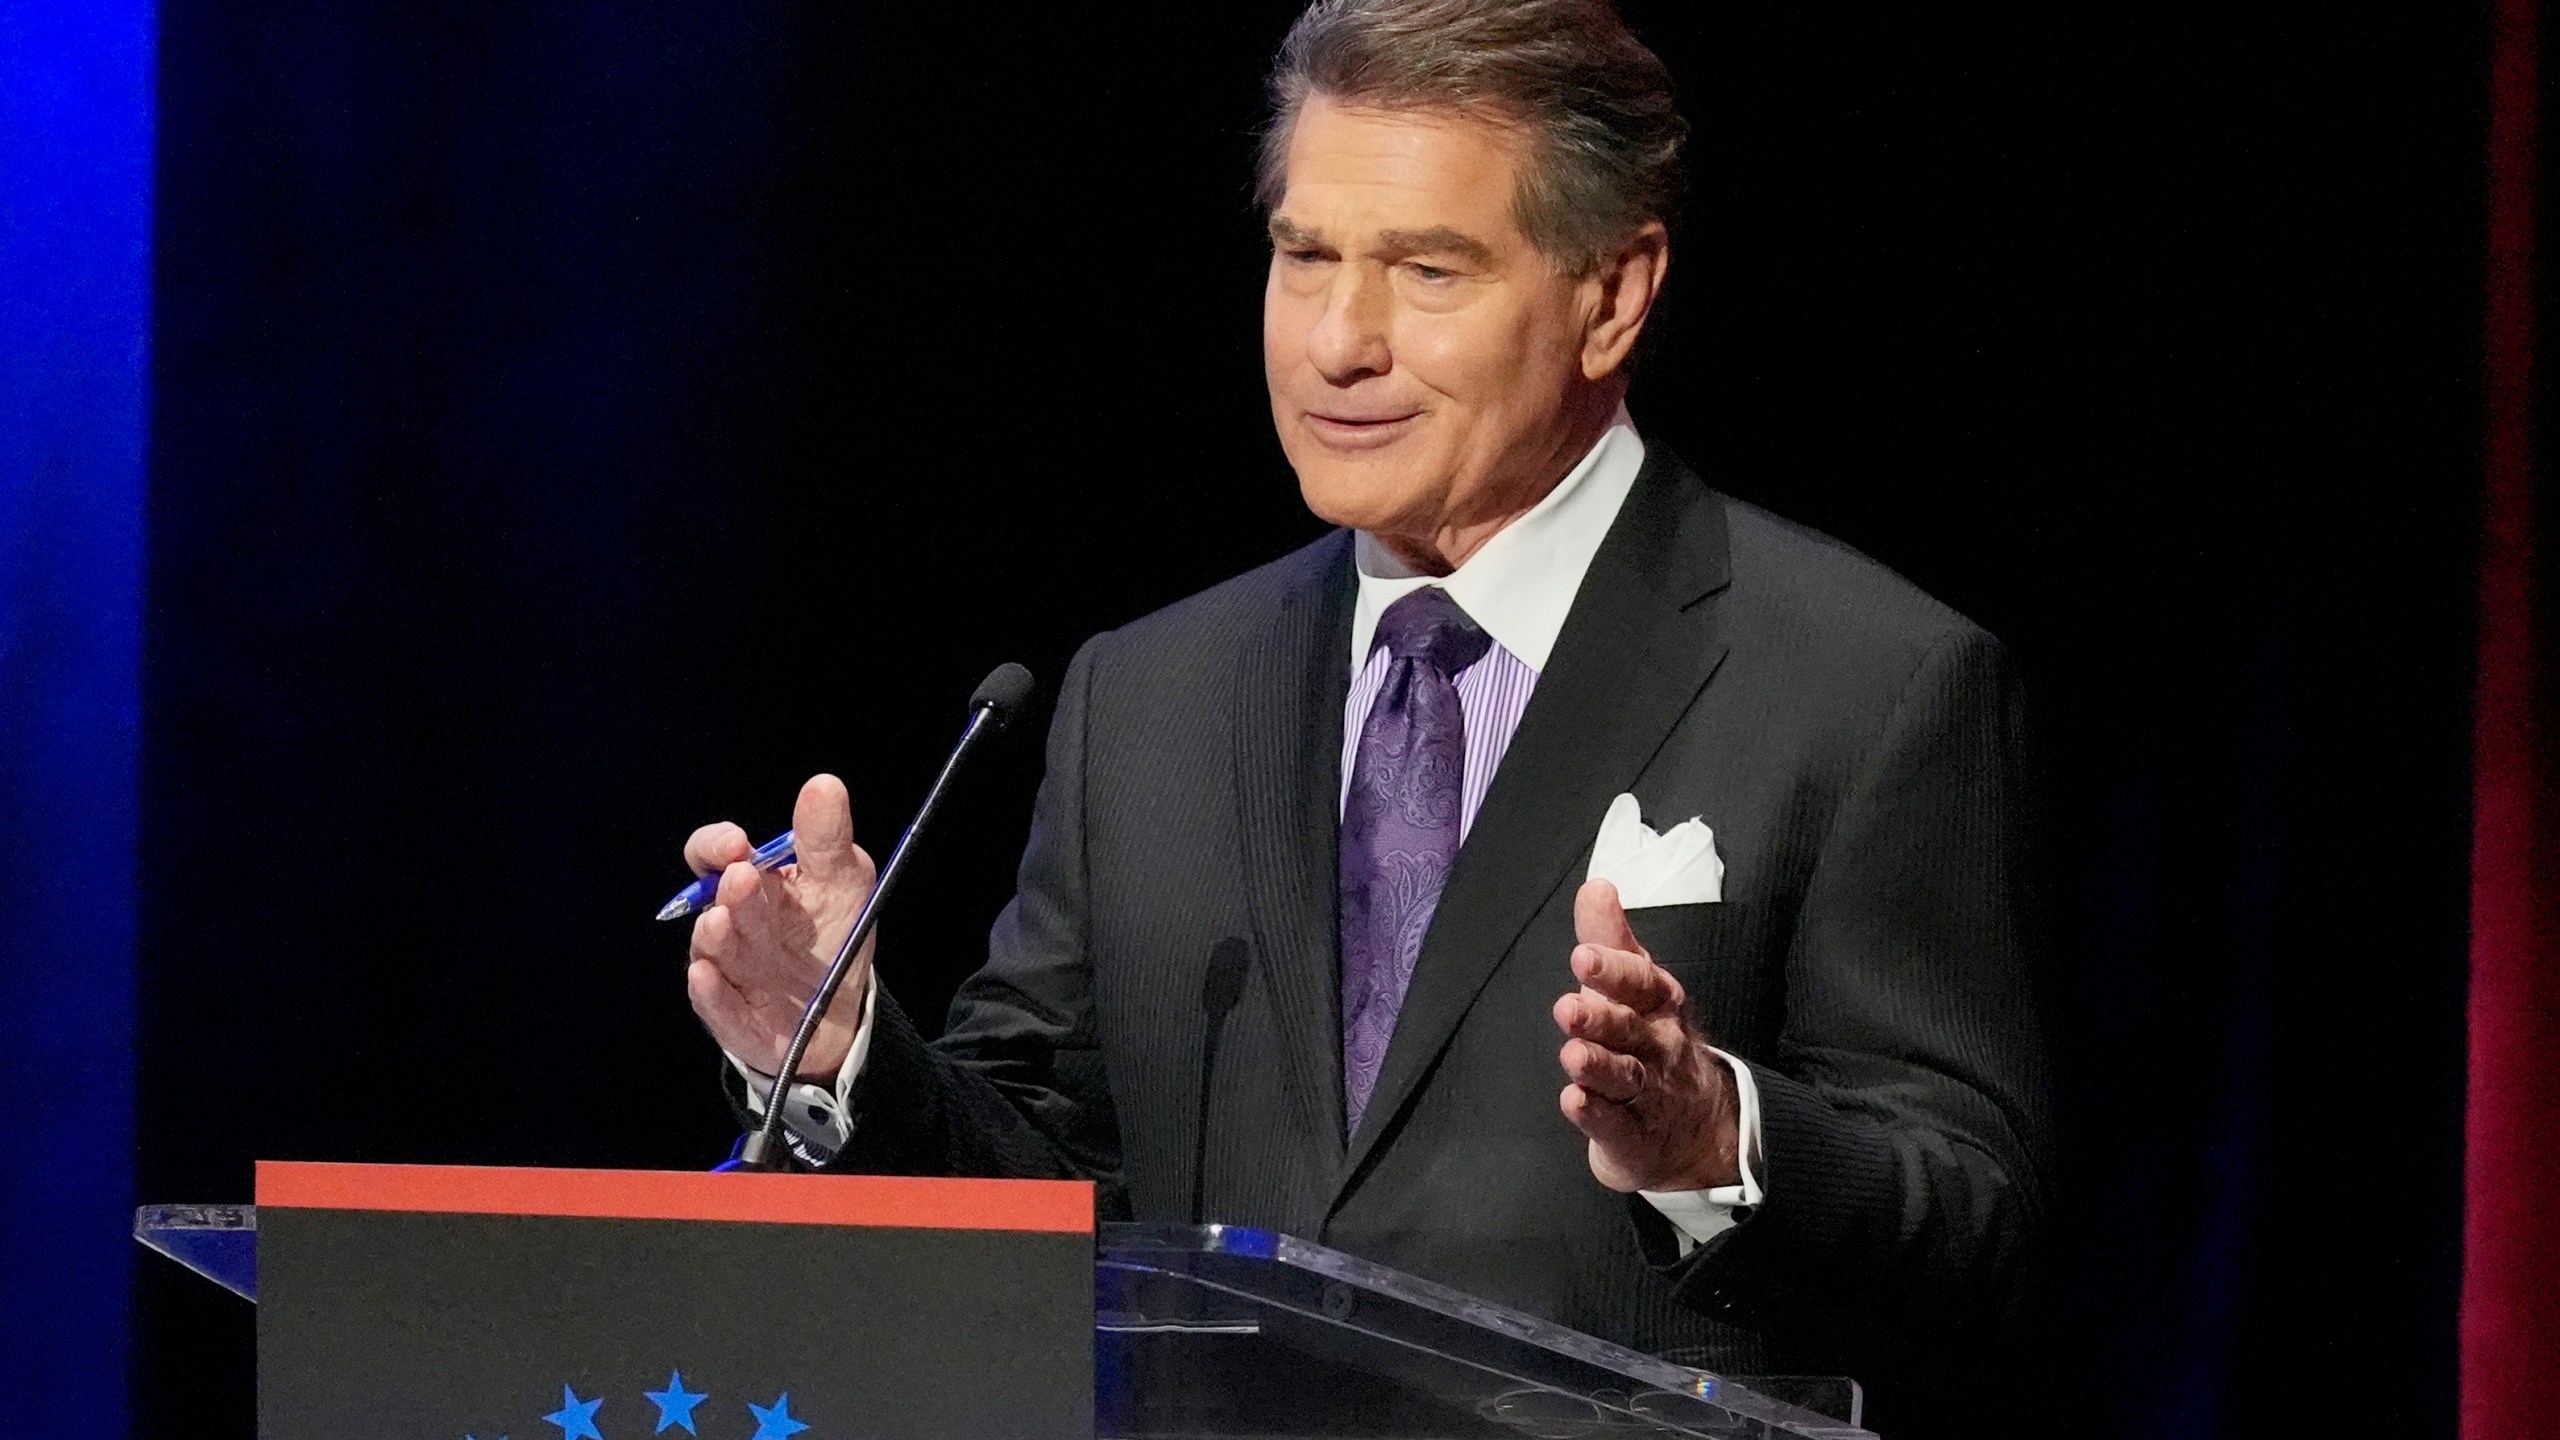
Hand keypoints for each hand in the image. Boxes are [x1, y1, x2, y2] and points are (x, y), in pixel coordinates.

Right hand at [684, 774, 875, 1082]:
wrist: (840, 1012)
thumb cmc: (831, 934)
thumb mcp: (842, 879)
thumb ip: (827, 837)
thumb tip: (824, 784)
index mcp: (750, 882)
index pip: (713, 855)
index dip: (716, 845)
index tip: (737, 843)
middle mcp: (732, 923)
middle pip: (718, 900)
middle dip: (729, 889)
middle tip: (741, 876)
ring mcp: (729, 970)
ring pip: (713, 950)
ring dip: (713, 936)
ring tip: (721, 921)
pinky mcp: (733, 1015)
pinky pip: (716, 1004)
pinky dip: (710, 992)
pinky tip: (706, 976)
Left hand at [1554, 879, 1742, 1192]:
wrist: (1693, 1127)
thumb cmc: (1648, 1038)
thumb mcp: (1634, 986)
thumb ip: (1609, 938)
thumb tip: (1595, 885)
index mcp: (1658, 1006)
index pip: (1640, 984)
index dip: (1613, 971)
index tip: (1582, 956)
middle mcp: (1658, 1047)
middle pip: (1631, 1031)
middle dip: (1601, 1019)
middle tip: (1567, 1007)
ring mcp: (1649, 1094)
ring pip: (1625, 1078)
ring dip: (1597, 1066)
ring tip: (1571, 1055)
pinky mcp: (1633, 1138)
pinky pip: (1616, 1126)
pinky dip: (1596, 1116)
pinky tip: (1574, 1102)